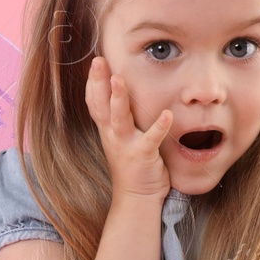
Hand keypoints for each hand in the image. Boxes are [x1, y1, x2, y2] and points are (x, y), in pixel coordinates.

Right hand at [85, 55, 172, 199]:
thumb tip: (124, 95)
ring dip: (118, 99)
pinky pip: (151, 140)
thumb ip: (120, 117)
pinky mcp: (142, 156)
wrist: (137, 198)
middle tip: (98, 61)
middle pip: (101, 105)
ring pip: (119, 119)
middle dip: (99, 83)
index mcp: (107, 129)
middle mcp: (112, 135)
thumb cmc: (132, 164)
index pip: (94, 102)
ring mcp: (126, 146)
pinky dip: (159, 127)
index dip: (92, 82)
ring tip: (119, 79)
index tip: (95, 61)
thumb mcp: (121, 138)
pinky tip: (167, 115)